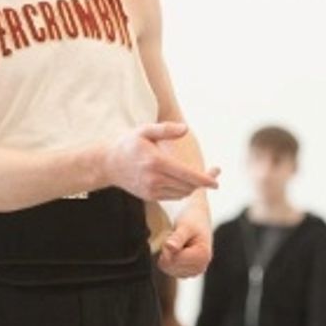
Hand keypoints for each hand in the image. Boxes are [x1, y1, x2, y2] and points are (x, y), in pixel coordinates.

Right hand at [105, 122, 219, 201]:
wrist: (108, 164)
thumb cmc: (129, 143)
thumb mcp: (144, 130)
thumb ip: (166, 129)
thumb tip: (185, 129)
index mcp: (156, 162)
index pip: (186, 175)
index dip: (204, 179)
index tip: (216, 182)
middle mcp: (154, 179)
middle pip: (188, 185)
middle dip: (204, 181)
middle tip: (215, 172)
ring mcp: (151, 190)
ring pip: (182, 192)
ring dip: (193, 185)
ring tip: (201, 176)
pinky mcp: (150, 196)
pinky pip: (174, 195)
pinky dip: (183, 189)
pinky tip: (184, 179)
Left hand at [157, 207, 213, 277]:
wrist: (199, 220)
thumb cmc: (192, 221)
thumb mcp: (185, 225)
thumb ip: (177, 237)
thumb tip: (169, 247)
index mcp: (202, 257)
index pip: (173, 259)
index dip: (167, 246)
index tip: (173, 235)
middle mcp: (200, 267)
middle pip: (170, 265)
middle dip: (168, 251)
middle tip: (175, 238)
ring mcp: (194, 272)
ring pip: (168, 268)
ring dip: (168, 255)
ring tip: (177, 244)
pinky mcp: (188, 273)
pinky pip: (169, 270)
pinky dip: (169, 259)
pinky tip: (177, 250)